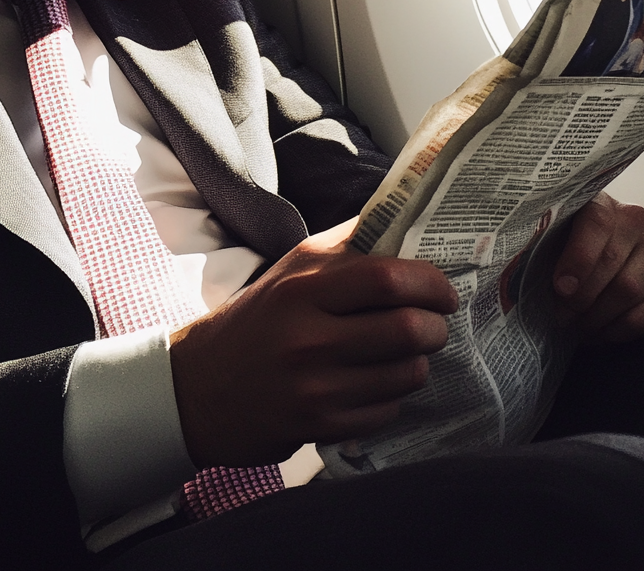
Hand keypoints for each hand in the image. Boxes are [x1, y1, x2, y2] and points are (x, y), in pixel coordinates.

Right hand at [169, 219, 458, 468]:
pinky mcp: (318, 427)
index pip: (387, 278)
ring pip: (405, 374)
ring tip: (405, 354)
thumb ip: (346, 246)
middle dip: (435, 327)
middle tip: (434, 324)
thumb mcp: (291, 270)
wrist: (199, 387)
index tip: (444, 290)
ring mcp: (314, 386)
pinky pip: (386, 411)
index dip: (429, 283)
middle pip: (407, 329)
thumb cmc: (258, 319)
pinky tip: (374, 384)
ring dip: (417, 363)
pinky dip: (391, 398)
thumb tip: (404, 217)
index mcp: (303, 288)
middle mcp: (308, 336)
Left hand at [553, 192, 643, 344]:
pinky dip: (616, 332)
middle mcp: (637, 221)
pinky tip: (598, 334)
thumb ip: (540, 247)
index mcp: (601, 203)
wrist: (599, 269)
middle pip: (612, 262)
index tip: (560, 287)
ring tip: (576, 328)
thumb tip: (527, 276)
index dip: (579, 257)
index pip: (597, 222)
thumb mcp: (549, 243)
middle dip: (581, 296)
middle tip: (561, 317)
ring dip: (597, 317)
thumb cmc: (563, 253)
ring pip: (629, 290)